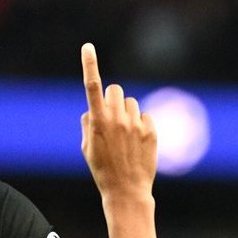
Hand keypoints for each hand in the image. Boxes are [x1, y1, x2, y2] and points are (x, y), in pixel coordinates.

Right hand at [80, 43, 157, 198]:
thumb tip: (92, 109)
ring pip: (130, 103)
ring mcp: (136, 124)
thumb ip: (88, 123)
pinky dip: (140, 125)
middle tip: (111, 117)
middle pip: (115, 89)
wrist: (126, 191)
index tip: (88, 46)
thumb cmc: (102, 169)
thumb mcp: (87, 147)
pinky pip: (145, 116)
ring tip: (124, 135)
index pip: (92, 86)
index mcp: (98, 121)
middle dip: (111, 99)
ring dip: (126, 113)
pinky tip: (137, 142)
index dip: (89, 64)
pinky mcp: (151, 131)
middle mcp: (117, 119)